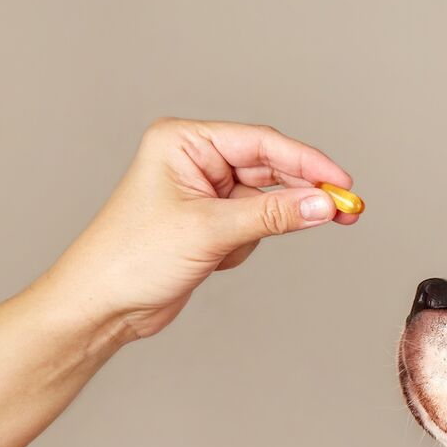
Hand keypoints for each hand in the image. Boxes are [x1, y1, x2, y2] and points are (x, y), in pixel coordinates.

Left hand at [48, 118, 357, 339]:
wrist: (102, 305)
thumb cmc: (131, 258)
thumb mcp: (210, 231)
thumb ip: (273, 215)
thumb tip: (322, 205)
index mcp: (184, 141)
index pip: (261, 143)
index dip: (308, 163)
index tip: (342, 184)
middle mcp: (194, 160)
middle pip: (269, 169)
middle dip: (298, 196)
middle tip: (344, 212)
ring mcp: (202, 192)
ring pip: (265, 201)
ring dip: (265, 226)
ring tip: (230, 250)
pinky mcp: (208, 223)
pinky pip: (253, 226)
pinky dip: (247, 244)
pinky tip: (218, 260)